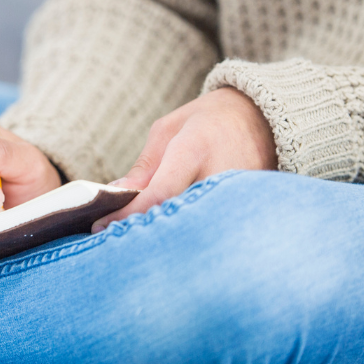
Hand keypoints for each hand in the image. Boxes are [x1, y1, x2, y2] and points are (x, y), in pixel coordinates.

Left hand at [93, 87, 276, 231]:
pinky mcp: (249, 209)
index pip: (159, 193)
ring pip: (196, 229)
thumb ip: (144, 166)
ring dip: (169, 238)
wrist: (261, 118)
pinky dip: (191, 236)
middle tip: (119, 242)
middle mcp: (221, 175)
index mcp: (195, 149)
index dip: (128, 215)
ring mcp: (239, 196)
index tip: (101, 227)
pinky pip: (213, 229)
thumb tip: (116, 196)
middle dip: (147, 233)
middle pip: (178, 218)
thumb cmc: (207, 121)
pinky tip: (173, 240)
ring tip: (145, 244)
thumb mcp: (168, 130)